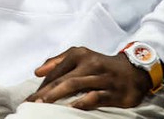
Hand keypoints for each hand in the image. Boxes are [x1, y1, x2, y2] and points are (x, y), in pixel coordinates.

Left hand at [26, 47, 151, 109]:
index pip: (56, 71)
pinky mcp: (113, 91)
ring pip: (76, 85)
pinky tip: (71, 108)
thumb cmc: (100, 64)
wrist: (133, 70)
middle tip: (32, 103)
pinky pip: (95, 96)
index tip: (30, 97)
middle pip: (63, 79)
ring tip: (45, 105)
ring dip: (58, 95)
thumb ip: (57, 62)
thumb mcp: (80, 56)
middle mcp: (90, 64)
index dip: (42, 85)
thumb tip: (37, 72)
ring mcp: (101, 77)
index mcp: (79, 55)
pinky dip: (82, 102)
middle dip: (46, 92)